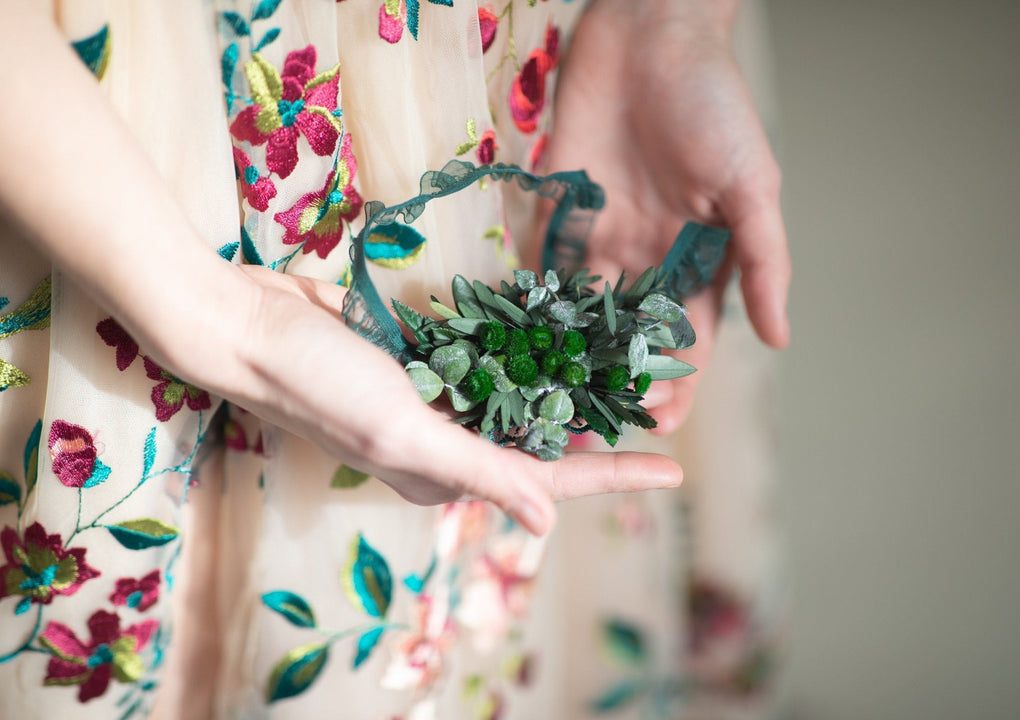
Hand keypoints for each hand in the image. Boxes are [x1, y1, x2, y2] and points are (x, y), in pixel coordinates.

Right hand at [0, 9, 680, 537]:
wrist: (248, 325)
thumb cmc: (320, 381)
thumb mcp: (403, 430)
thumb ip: (480, 470)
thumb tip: (551, 520)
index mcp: (445, 471)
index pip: (549, 481)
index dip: (615, 475)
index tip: (675, 467)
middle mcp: (445, 442)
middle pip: (542, 445)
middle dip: (602, 435)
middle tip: (662, 410)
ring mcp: (432, 399)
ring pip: (517, 403)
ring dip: (568, 393)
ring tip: (625, 379)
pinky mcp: (419, 360)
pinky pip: (484, 363)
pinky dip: (522, 357)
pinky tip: (555, 342)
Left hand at [544, 0, 790, 431]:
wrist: (651, 35)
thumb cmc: (714, 105)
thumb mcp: (752, 186)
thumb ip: (764, 261)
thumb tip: (780, 339)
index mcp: (698, 264)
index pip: (688, 343)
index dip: (674, 384)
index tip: (654, 421)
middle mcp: (647, 263)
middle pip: (627, 343)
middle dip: (611, 386)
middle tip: (587, 427)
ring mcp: (599, 241)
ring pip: (580, 318)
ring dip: (566, 362)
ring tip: (545, 403)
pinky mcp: (558, 214)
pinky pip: (540, 270)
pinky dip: (528, 308)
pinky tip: (512, 345)